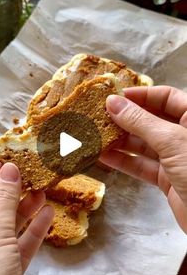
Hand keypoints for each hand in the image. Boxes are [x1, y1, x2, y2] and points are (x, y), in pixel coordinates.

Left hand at [0, 162, 53, 274]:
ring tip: (42, 191)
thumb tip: (10, 170)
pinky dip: (33, 231)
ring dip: (26, 210)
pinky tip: (47, 214)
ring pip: (8, 228)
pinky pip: (20, 246)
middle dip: (12, 194)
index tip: (11, 163)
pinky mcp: (6, 274)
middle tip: (32, 176)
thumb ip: (4, 200)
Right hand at [100, 86, 186, 232]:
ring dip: (121, 141)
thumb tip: (113, 102)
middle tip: (101, 116)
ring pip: (144, 144)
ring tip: (97, 135)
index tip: (117, 96)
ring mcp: (176, 158)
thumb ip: (140, 121)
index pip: (167, 97)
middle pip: (152, 120)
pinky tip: (104, 156)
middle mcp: (184, 135)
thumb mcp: (171, 140)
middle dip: (127, 119)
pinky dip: (124, 161)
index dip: (142, 95)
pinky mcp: (167, 179)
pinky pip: (142, 166)